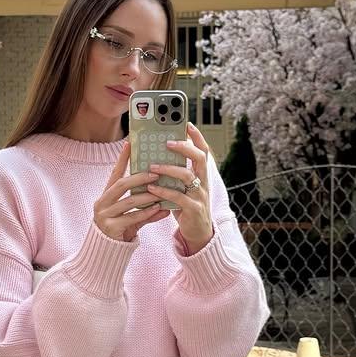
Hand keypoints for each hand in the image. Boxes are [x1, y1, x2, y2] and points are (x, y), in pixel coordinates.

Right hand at [94, 141, 169, 241]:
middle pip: (121, 184)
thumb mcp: (131, 215)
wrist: (107, 251)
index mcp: (106, 195)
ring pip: (128, 201)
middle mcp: (102, 203)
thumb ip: (145, 207)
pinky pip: (131, 217)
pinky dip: (146, 213)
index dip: (122, 159)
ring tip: (160, 191)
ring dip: (146, 196)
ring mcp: (105, 215)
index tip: (130, 144)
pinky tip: (158, 209)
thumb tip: (164, 200)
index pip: (115, 173)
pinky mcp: (111, 228)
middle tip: (155, 173)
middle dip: (139, 177)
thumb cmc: (120, 229)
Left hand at [145, 122, 213, 251]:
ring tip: (153, 166)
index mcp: (201, 175)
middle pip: (200, 158)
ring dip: (169, 169)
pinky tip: (152, 189)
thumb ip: (175, 173)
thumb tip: (155, 156)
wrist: (198, 233)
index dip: (197, 137)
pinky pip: (179, 198)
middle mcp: (203, 182)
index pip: (203, 151)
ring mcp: (200, 196)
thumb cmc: (186, 206)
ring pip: (188, 176)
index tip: (187, 123)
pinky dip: (164, 192)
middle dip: (185, 147)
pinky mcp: (194, 209)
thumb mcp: (182, 187)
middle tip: (168, 142)